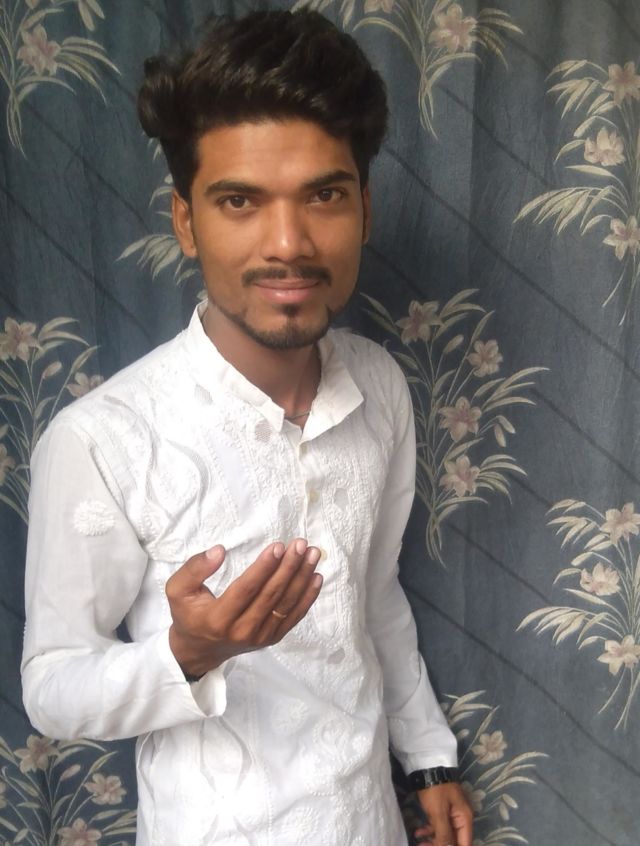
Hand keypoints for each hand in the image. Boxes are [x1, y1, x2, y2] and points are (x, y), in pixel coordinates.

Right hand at [166, 538, 321, 676]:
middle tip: (301, 544)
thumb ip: (194, 568)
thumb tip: (219, 550)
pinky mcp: (271, 639)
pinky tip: (315, 577)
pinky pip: (293, 616)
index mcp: (218, 619)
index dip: (264, 567)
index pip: (246, 589)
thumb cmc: (189, 614)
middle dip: (289, 567)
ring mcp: (260, 637)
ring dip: (302, 577)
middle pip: (271, 595)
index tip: (278, 546)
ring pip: (286, 604)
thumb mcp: (177, 590)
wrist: (199, 650)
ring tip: (313, 554)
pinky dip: (307, 597)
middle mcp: (242, 631)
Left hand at [414, 782, 472, 845]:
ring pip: (444, 834)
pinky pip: (437, 826)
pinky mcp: (440, 810)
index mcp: (464, 819)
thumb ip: (444, 834)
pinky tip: (418, 833)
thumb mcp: (439, 812)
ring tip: (419, 843)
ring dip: (433, 840)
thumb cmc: (435, 789)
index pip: (465, 843)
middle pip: (454, 840)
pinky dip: (429, 831)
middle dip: (441, 845)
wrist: (427, 768)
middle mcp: (460, 818)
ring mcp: (450, 814)